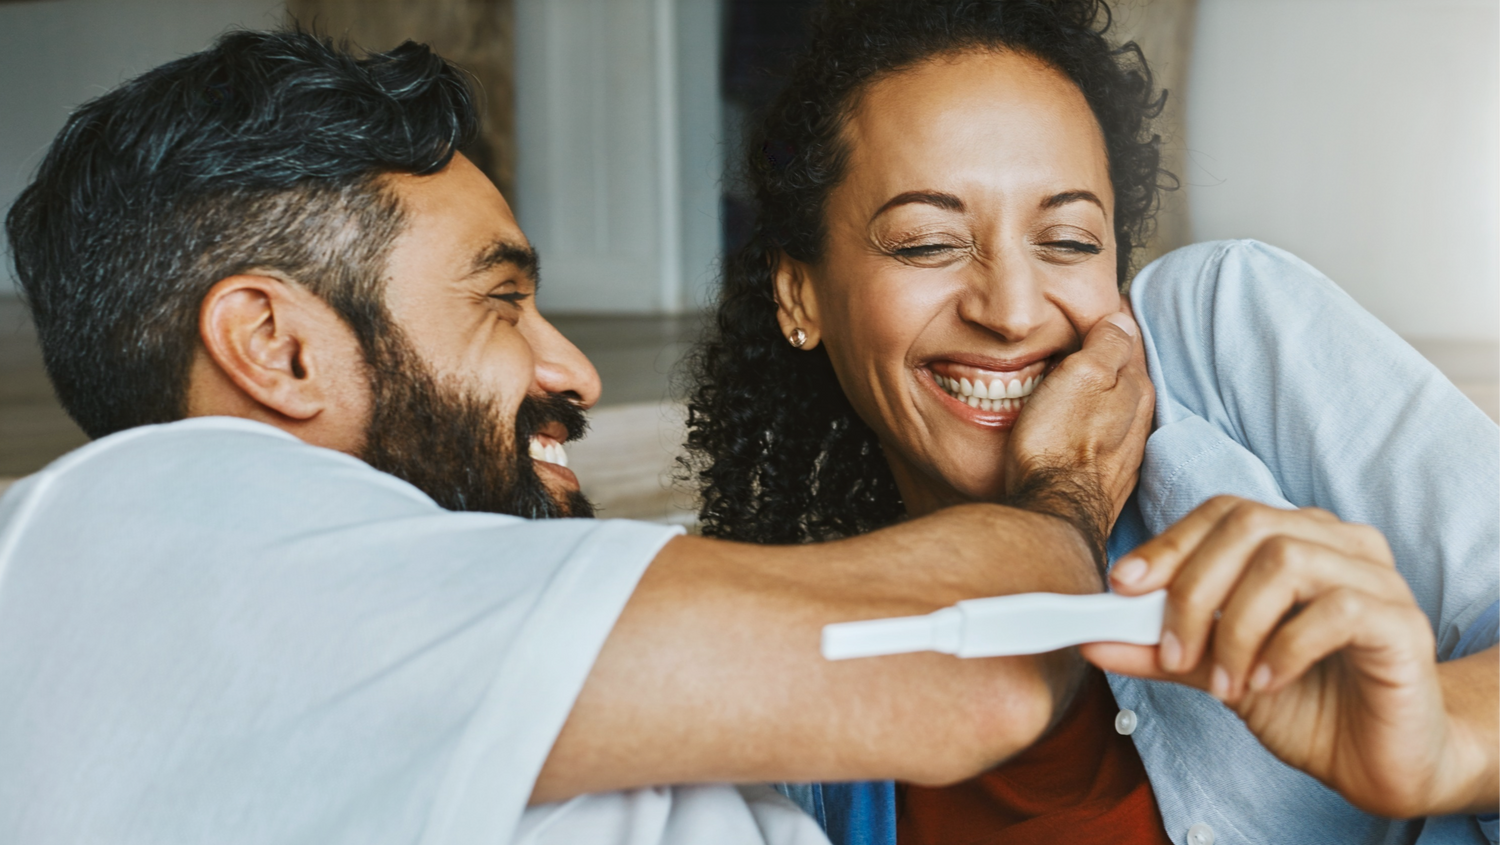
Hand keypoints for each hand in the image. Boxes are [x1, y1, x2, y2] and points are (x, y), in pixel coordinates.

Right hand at [1004, 310, 1153, 567]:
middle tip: (1089, 337)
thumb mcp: (1080, 377)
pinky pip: (1106, 438)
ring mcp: (1125, 453)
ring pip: (1119, 409)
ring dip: (1104, 393)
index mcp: (1135, 389)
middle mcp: (1139, 421)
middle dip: (1112, 357)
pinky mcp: (1106, 479)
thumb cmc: (1058, 445)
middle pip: (1128, 375)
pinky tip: (1079, 426)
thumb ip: (1105, 344)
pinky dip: (1095, 424)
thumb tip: (1122, 319)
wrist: (1052, 514)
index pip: (1130, 341)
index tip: (1099, 309)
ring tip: (1081, 379)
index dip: (1113, 322)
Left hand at [1087, 496, 1489, 816]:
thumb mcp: (1215, 671)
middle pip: (1248, 526)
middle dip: (1194, 590)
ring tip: (1225, 682)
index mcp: (1295, 538)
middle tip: (1176, 654)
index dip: (1169, 544)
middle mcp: (1338, 544)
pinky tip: (1266, 683)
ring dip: (1237, 627)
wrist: (1379, 759)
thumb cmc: (1303, 702)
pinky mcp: (1402, 622)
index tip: (1124, 589)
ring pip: (1286, 561)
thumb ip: (1160, 649)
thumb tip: (1092, 639)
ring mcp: (1376, 578)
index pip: (1223, 512)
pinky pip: (1335, 610)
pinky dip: (1284, 648)